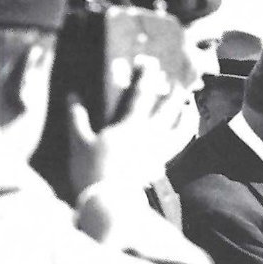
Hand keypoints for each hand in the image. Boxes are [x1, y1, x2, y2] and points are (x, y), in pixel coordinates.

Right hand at [66, 59, 194, 196]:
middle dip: (174, 93)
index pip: (141, 95)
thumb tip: (72, 95)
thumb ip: (77, 117)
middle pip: (168, 109)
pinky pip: (178, 146)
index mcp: (129, 125)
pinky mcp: (161, 164)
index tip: (151, 62)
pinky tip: (185, 132)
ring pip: (180, 128)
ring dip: (186, 115)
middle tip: (180, 81)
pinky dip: (184, 136)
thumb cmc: (92, 170)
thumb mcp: (79, 142)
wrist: (111, 201)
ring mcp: (159, 150)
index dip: (146, 77)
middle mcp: (150, 135)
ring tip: (191, 106)